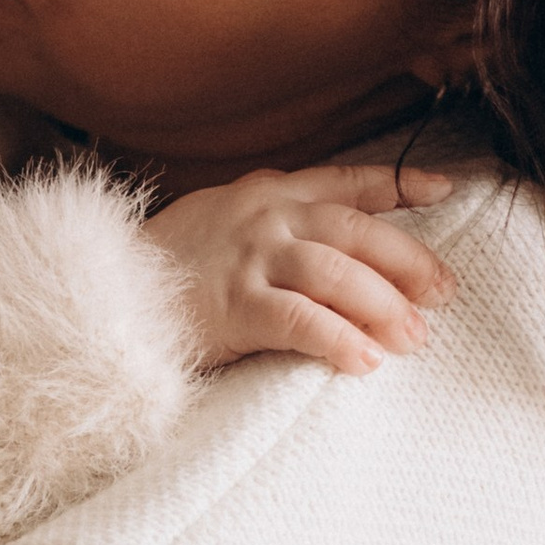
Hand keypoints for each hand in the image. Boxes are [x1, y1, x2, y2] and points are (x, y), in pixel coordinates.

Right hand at [149, 164, 455, 375]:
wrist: (101, 293)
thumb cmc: (167, 266)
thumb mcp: (222, 219)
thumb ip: (275, 223)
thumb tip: (336, 249)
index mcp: (267, 192)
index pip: (346, 182)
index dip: (399, 183)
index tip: (443, 191)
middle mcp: (264, 217)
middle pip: (356, 231)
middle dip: (408, 262)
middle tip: (444, 295)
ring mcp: (248, 258)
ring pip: (336, 273)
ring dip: (383, 307)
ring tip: (414, 339)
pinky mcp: (232, 304)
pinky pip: (299, 320)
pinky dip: (338, 340)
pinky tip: (364, 362)